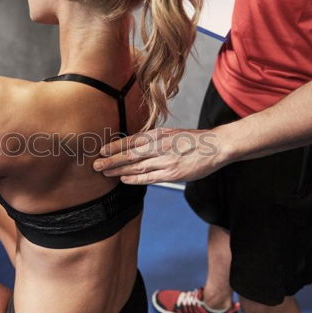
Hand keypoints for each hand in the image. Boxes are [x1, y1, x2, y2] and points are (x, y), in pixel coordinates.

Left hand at [92, 126, 233, 184]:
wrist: (216, 146)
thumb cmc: (193, 140)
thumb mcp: (171, 133)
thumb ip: (154, 139)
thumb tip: (135, 145)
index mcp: (159, 134)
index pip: (131, 140)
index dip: (114, 146)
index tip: (101, 150)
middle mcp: (160, 146)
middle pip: (129, 154)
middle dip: (111, 160)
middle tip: (95, 164)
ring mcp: (166, 160)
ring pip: (136, 166)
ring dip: (118, 170)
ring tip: (105, 172)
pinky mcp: (172, 173)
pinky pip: (149, 177)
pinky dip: (135, 179)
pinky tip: (124, 179)